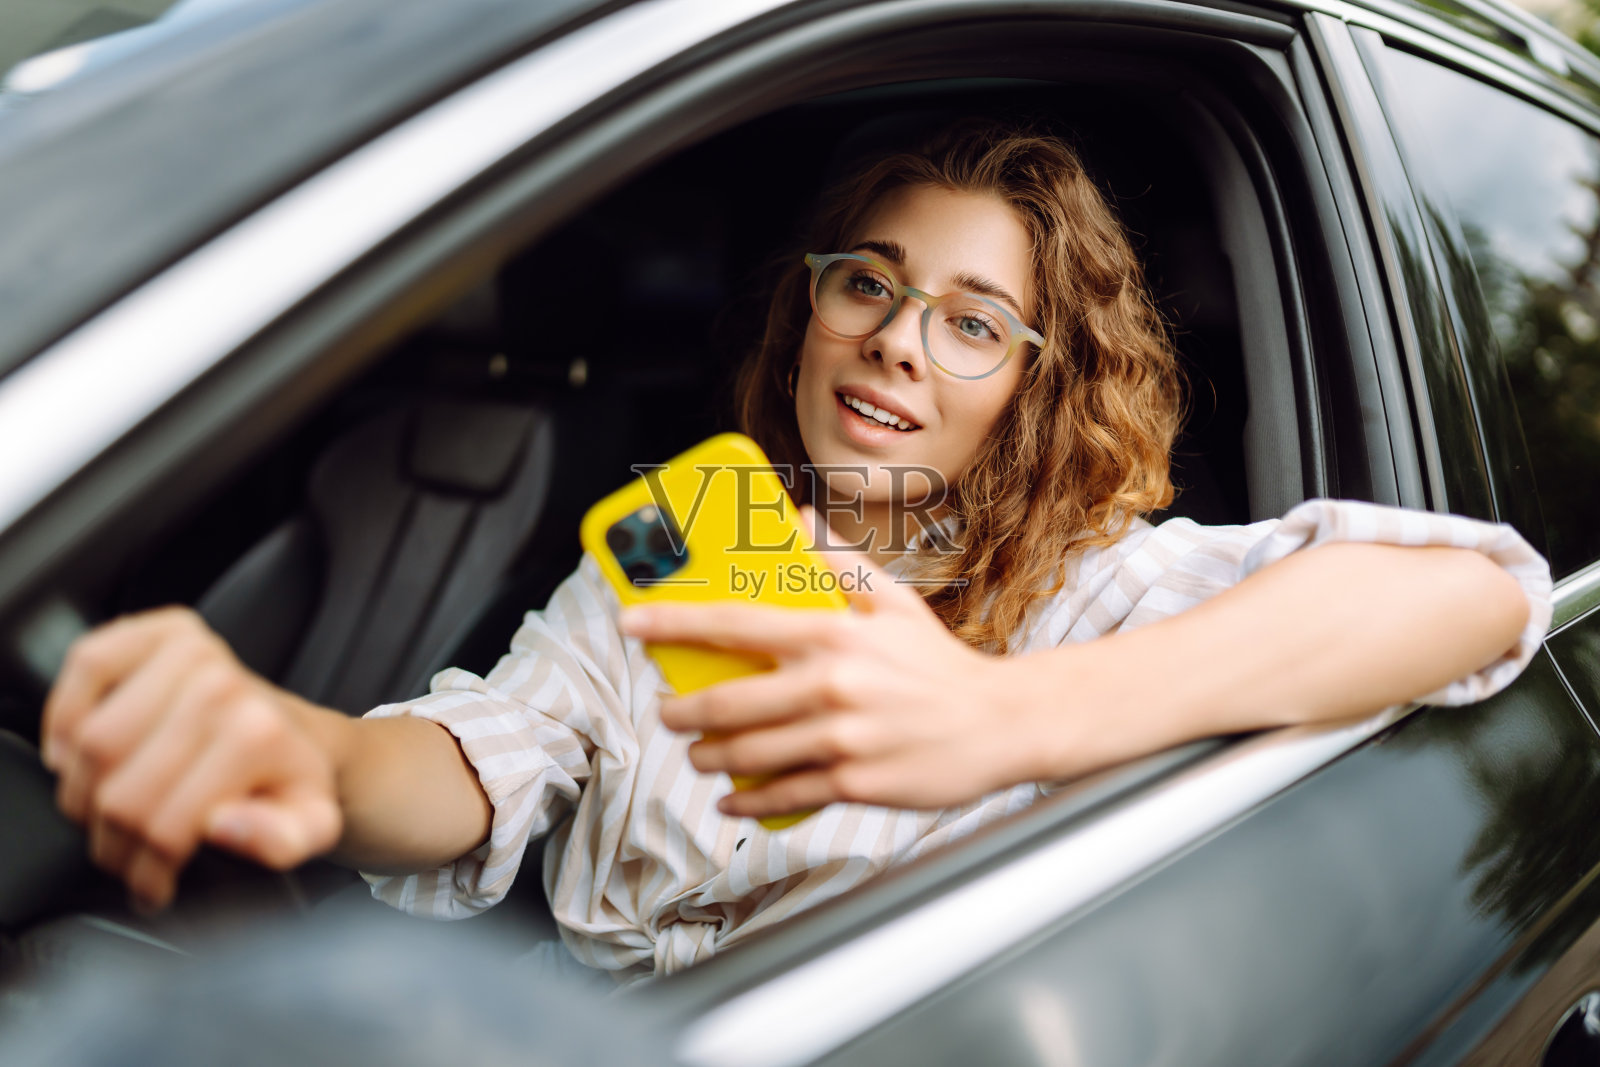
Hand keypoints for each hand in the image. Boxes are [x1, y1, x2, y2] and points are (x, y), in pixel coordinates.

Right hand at [40, 607, 342, 910]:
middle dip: (114, 839)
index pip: (166, 826)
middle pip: (120, 790)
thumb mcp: (306, 826)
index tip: (155, 883)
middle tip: (126, 852)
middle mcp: (223, 686)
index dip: (151, 870)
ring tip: (108, 808)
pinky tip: (77, 750)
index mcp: (257, 735)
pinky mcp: (158, 631)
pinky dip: (66, 712)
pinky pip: (87, 666)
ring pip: (92, 743)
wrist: (292, 732)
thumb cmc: (286, 781)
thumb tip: (225, 824)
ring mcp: (191, 652)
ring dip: (83, 789)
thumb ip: (281, 840)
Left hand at [619, 529, 1040, 816]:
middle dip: (683, 712)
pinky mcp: (853, 783)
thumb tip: (799, 518)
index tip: (632, 622)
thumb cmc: (940, 663)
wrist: (1000, 724)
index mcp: (835, 633)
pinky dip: (749, 799)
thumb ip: (839, 563)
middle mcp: (832, 685)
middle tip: (669, 712)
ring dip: (710, 756)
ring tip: (699, 752)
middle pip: (728, 702)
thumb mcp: (895, 602)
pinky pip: (782, 794)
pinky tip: (733, 797)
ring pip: (748, 753)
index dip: (674, 622)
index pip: (735, 622)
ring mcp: (841, 739)